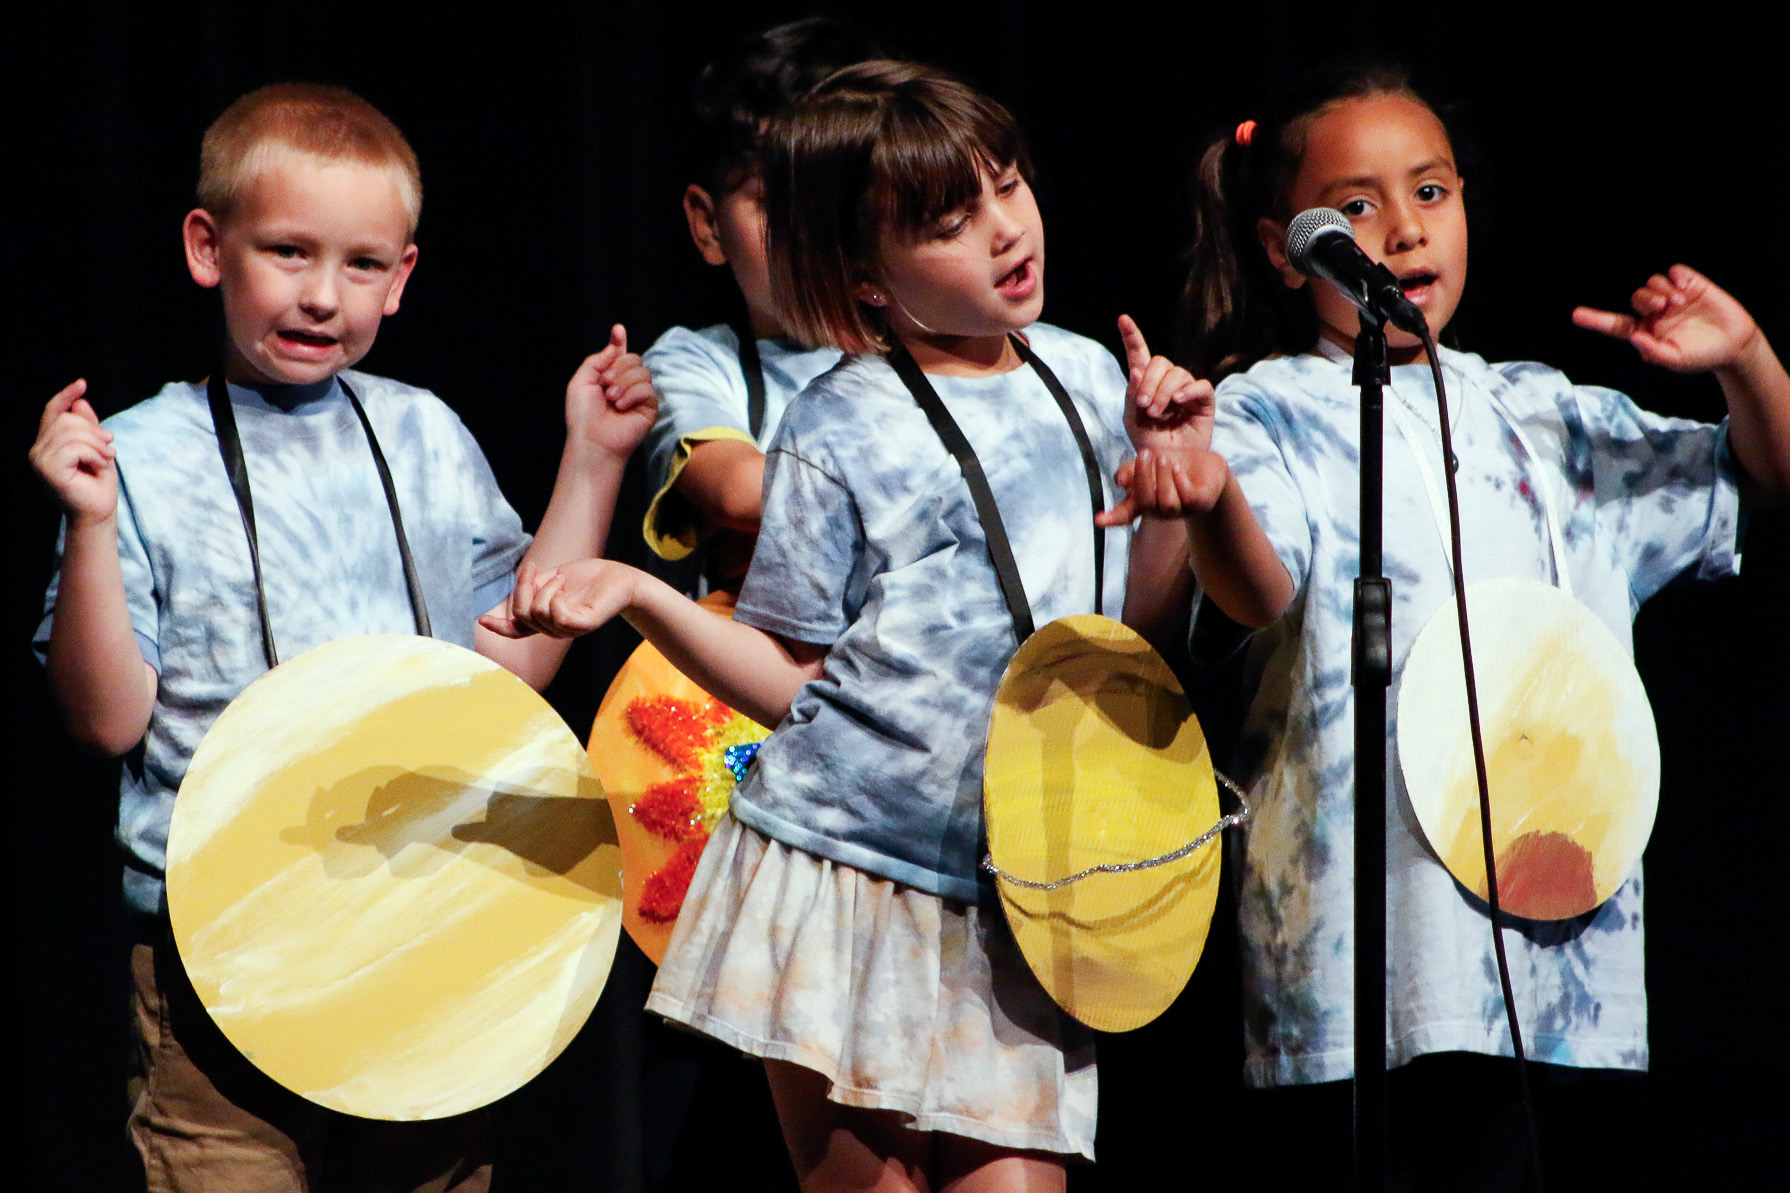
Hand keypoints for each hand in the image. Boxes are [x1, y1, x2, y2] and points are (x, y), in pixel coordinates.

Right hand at [29, 380, 117, 523]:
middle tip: (110, 448)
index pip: (53, 411)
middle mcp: (38, 449)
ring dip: (98, 444)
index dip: (66, 395)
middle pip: (68, 419)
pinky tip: (99, 465)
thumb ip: (88, 427)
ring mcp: (39, 459)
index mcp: (48, 443)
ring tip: (106, 458)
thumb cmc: (98, 484)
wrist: (99, 512)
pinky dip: (94, 454)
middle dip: (95, 431)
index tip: (82, 383)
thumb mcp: (97, 449)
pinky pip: (75, 448)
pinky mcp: (47, 469)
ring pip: (72, 432)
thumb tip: (80, 402)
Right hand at [477, 558, 640, 638]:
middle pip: (520, 615)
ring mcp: (568, 630)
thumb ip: (533, 587)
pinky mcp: (583, 625)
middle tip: (535, 569)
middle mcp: (554, 629)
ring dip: (544, 588)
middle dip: (522, 588)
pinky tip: (564, 585)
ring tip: (561, 577)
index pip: (517, 630)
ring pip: (536, 613)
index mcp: (545, 620)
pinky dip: (554, 595)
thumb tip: (514, 591)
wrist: (619, 578)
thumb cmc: (588, 578)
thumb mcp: (552, 579)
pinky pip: (556, 615)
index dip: (499, 626)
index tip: (481, 619)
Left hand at [566, 324, 658, 457]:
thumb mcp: (581, 382)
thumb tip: (616, 345)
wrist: (593, 441)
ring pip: (642, 372)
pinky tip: (622, 407)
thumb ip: (597, 360)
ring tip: (612, 400)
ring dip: (623, 383)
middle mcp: (625, 384)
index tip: (618, 330)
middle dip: (618, 368)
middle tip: (605, 385)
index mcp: (607, 377)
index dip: (619, 341)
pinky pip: (647, 388)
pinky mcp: (649, 407)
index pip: (618, 355)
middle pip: (634, 359)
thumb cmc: (582, 416)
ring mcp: (638, 396)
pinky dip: (632, 395)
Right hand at [1096, 447, 1230, 525]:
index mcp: (1145, 501)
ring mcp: (1182, 509)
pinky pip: (1187, 496)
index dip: (1112, 517)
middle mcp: (1161, 510)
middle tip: (1144, 454)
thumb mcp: (1151, 462)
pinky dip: (1179, 480)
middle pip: (1146, 503)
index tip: (1098, 519)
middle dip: (1143, 478)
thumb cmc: (1175, 465)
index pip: (1125, 514)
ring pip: (1167, 503)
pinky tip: (1178, 467)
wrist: (1208, 467)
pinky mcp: (1201, 503)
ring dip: (1163, 477)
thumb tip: (1119, 481)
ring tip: (1163, 458)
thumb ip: (1133, 470)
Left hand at [1118, 314, 1213, 452]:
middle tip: (1145, 406)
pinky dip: (1187, 391)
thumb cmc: (1150, 444)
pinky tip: (1178, 403)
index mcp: (1146, 384)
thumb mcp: (1133, 421)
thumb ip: (1132, 396)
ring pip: (1177, 373)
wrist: (1168, 465)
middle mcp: (1166, 382)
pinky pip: (1199, 386)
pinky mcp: (1204, 401)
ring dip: (1163, 392)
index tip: (1122, 319)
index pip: (1139, 355)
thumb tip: (1137, 369)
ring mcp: (1186, 390)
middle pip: (1159, 361)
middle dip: (1149, 382)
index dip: (1132, 336)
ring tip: (1157, 414)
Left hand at [1572, 265, 1760, 373]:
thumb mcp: (1676, 360)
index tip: (1576, 316)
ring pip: (1653, 282)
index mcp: (1646, 331)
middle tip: (1663, 307)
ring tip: (1678, 302)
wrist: (1734, 344)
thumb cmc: (1701, 356)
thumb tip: (1635, 338)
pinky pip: (1675, 272)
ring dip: (1661, 290)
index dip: (1596, 319)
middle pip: (1637, 296)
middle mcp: (1655, 313)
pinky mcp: (1691, 285)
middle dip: (1646, 299)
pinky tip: (1687, 289)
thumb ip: (1654, 352)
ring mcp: (1673, 297)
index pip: (1615, 325)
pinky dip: (1677, 278)